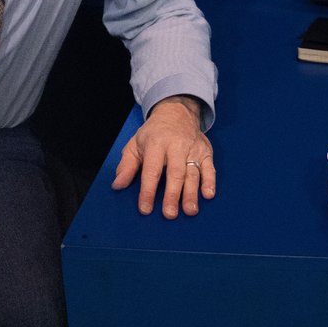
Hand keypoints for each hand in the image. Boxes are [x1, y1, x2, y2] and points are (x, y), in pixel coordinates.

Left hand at [111, 95, 214, 218]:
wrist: (177, 112)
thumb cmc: (154, 133)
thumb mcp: (135, 144)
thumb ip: (126, 166)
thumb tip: (118, 185)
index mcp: (156, 143)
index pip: (152, 170)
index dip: (148, 190)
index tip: (145, 208)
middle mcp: (176, 146)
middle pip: (175, 173)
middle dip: (172, 195)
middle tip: (170, 214)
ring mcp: (193, 149)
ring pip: (193, 173)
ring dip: (192, 193)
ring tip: (189, 211)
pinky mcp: (206, 152)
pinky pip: (209, 168)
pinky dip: (210, 181)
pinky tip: (208, 194)